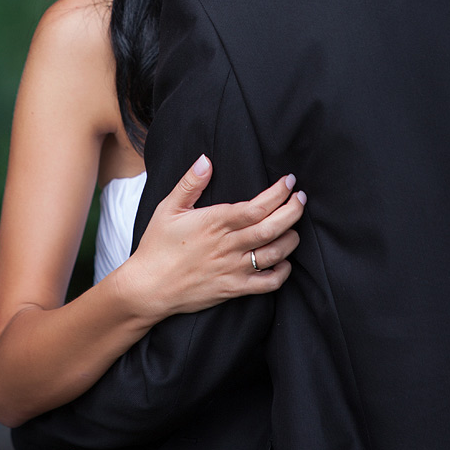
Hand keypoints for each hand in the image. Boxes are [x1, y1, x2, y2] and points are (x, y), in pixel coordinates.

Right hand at [119, 156, 305, 323]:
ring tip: (295, 226)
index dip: (278, 193)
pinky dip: (282, 272)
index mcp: (215, 222)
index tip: (289, 182)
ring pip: (274, 254)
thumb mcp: (168, 208)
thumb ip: (190, 183)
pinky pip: (267, 284)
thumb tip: (206, 159)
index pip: (256, 207)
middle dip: (293, 211)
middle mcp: (228, 245)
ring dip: (291, 239)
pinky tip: (284, 261)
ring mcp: (233, 269)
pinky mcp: (234, 289)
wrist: (148, 288)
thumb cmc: (157, 246)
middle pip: (272, 227)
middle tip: (301, 198)